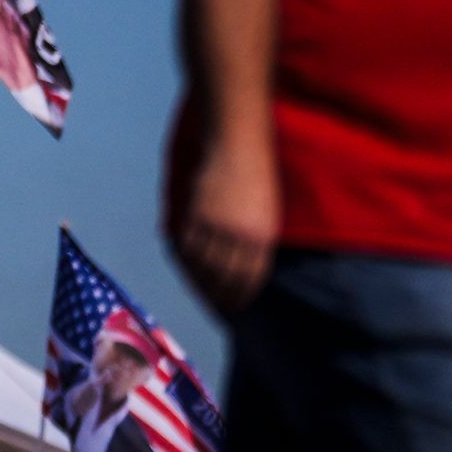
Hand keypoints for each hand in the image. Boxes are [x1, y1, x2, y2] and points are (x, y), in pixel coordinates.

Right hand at [167, 136, 278, 316]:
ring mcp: (216, 224)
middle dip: (220, 296)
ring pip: (203, 265)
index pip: (250, 278)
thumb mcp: (267, 211)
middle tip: (215, 308)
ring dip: (199, 282)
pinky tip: (185, 267)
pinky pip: (187, 246)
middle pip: (225, 276)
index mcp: (264, 235)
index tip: (236, 307)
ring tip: (199, 292)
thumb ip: (256, 239)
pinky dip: (184, 260)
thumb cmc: (258, 175)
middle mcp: (240, 234)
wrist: (238, 143)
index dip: (241, 295)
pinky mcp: (196, 214)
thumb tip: (243, 266)